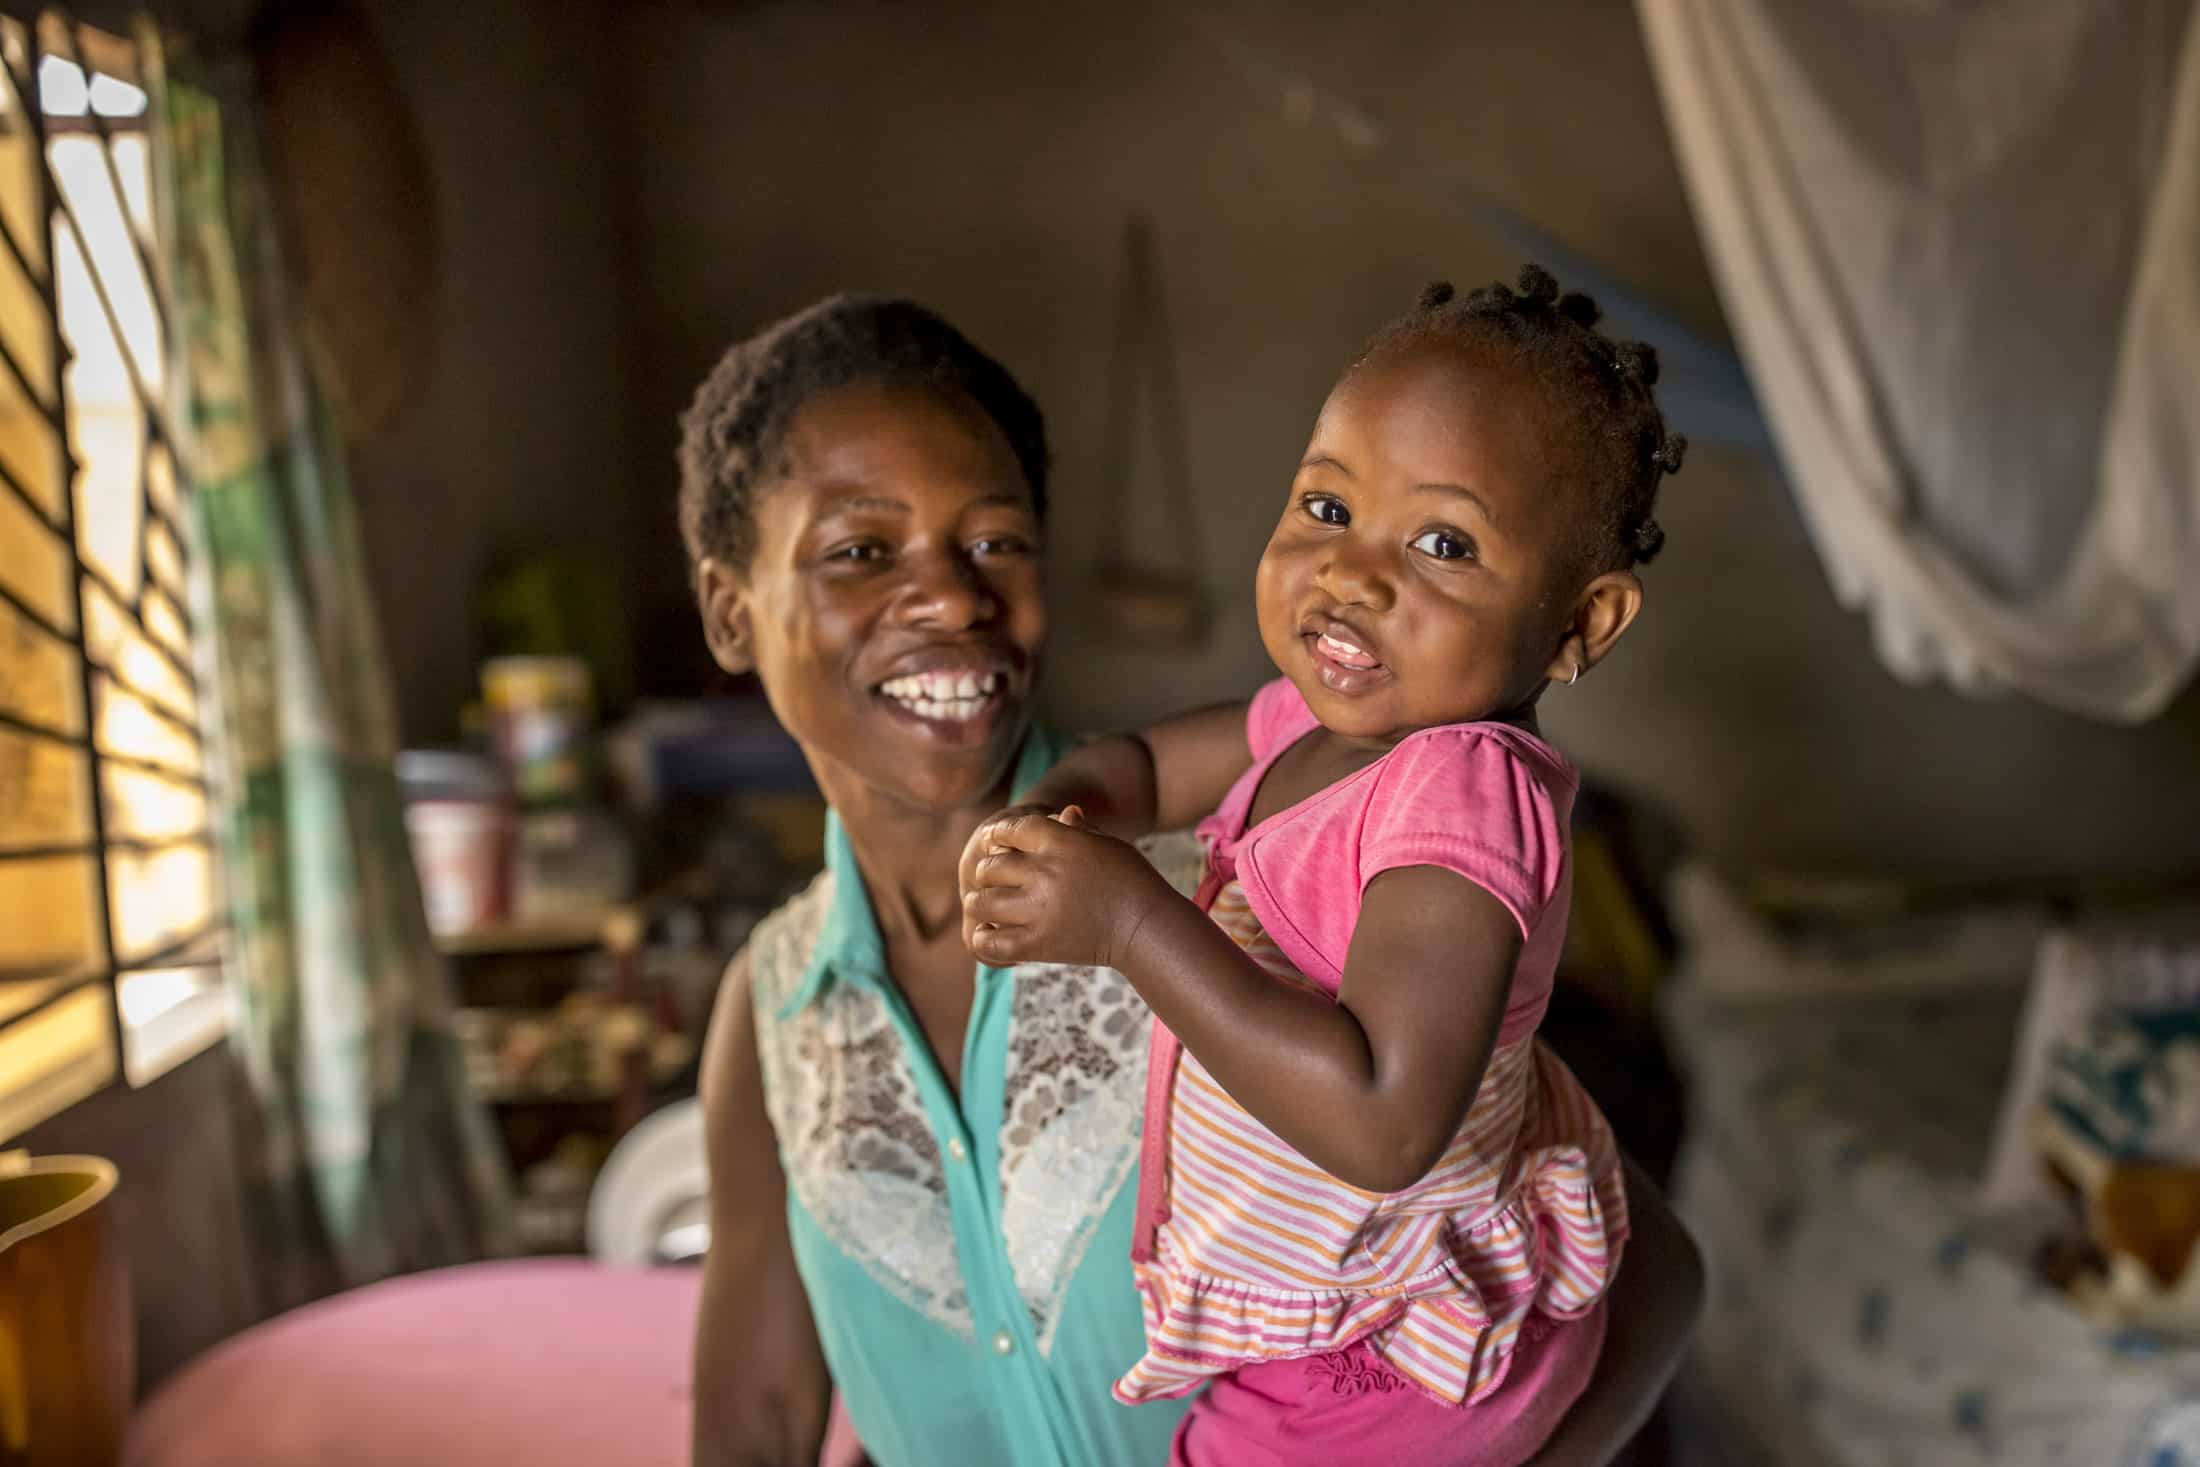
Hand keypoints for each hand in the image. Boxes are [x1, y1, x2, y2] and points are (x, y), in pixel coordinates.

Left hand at [961, 807, 1174, 969]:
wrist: (1146, 927)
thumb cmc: (1131, 880)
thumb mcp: (1106, 844)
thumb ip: (1077, 830)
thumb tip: (1064, 812)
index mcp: (1059, 841)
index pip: (1009, 830)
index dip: (997, 836)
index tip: (993, 844)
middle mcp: (1043, 872)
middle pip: (989, 867)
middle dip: (986, 872)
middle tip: (991, 880)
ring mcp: (1038, 910)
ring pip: (981, 902)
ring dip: (979, 903)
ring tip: (984, 906)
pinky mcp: (1036, 945)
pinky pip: (989, 941)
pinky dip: (983, 938)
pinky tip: (990, 934)